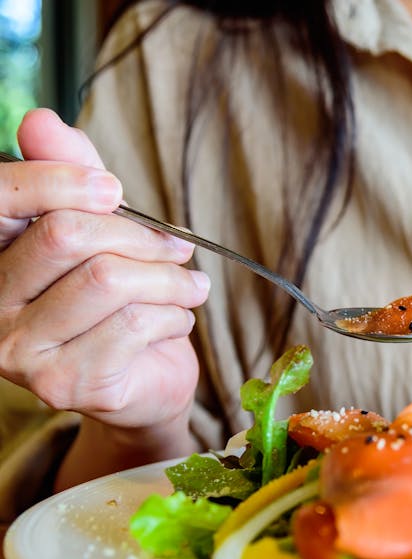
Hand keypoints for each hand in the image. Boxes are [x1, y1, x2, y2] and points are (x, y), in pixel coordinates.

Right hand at [0, 109, 209, 486]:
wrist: (145, 382)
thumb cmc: (121, 301)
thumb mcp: (102, 230)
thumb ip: (71, 174)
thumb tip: (39, 119)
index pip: (1, 197)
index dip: (61, 180)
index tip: (115, 189)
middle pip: (67, 236)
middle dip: (140, 236)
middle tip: (178, 247)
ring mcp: (23, 352)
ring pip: (109, 281)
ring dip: (170, 279)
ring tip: (190, 286)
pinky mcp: (68, 384)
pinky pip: (136, 324)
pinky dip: (175, 314)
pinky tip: (178, 320)